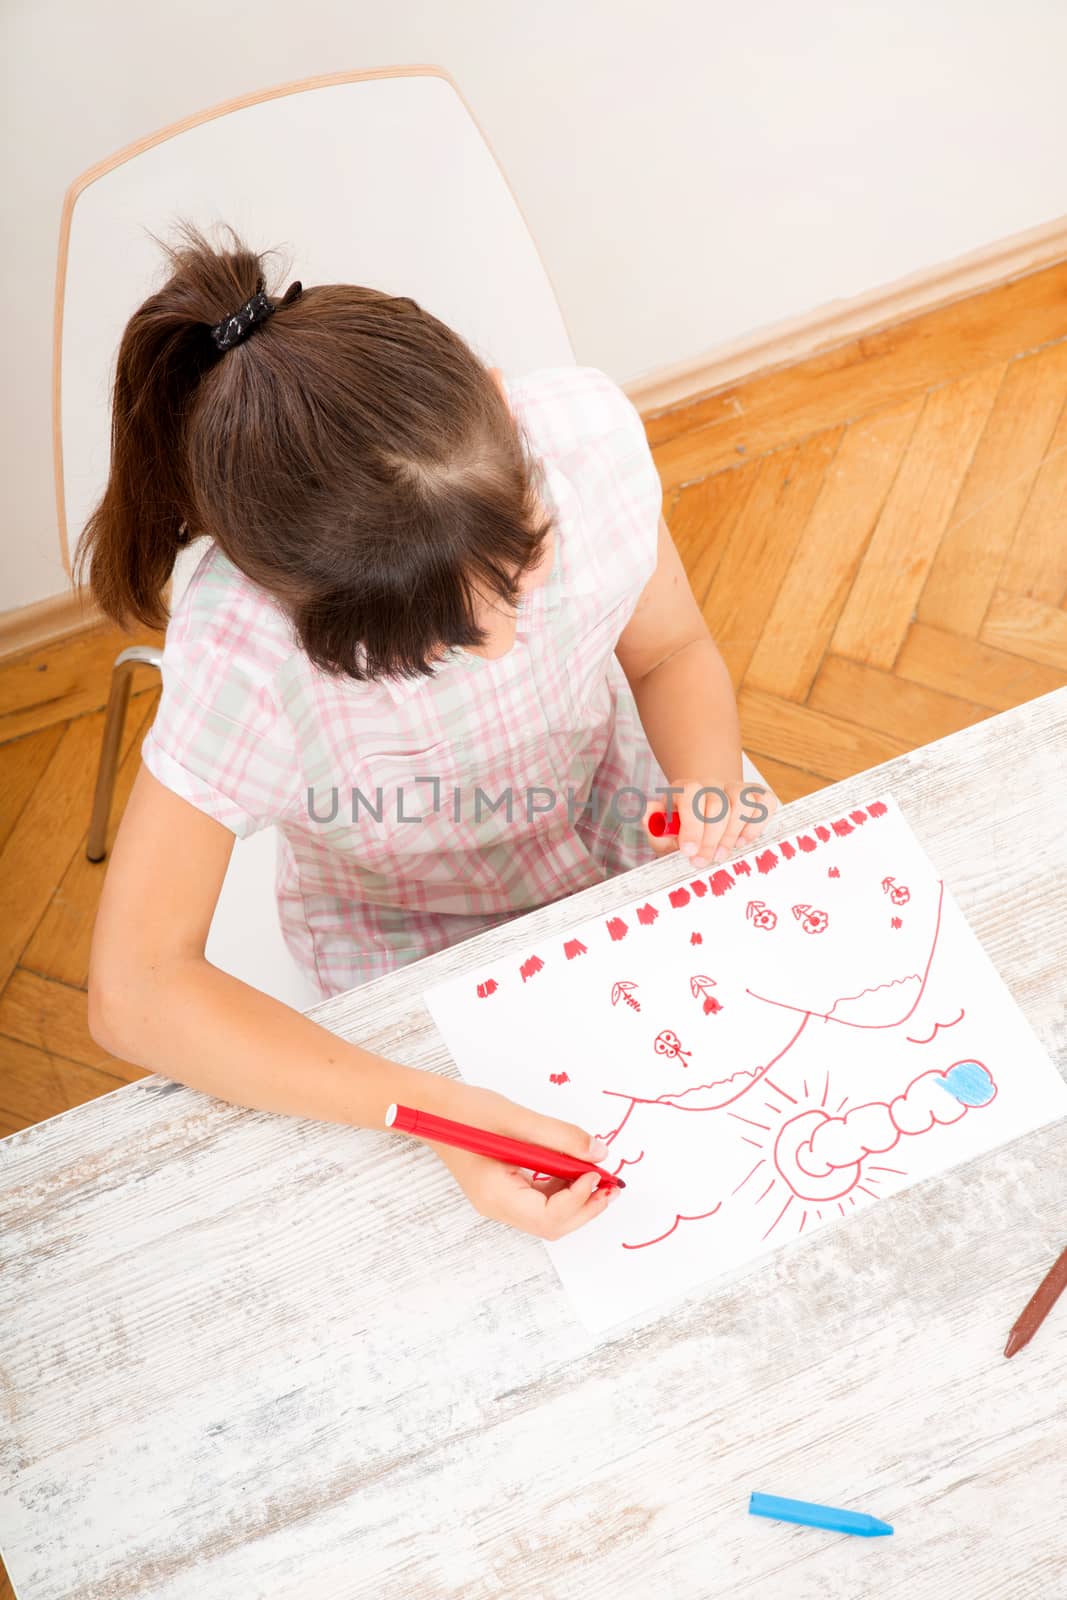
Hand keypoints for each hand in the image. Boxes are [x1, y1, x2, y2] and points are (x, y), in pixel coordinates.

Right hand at [426, 1085, 618, 1239]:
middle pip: (551, 1224)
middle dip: (585, 1208)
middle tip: (612, 1185)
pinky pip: (539, 1200)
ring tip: (600, 1177)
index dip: (578, 1199)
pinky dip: (562, 1189)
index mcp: (496, 1195)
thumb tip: (599, 1153)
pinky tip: (576, 1171)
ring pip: (547, 1216)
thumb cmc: (464, 1111)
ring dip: (577, 1201)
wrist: (429, 1107)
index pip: (547, 1217)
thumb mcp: (516, 1119)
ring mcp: (499, 1201)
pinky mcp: (502, 1190)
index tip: (597, 1173)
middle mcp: (497, 1206)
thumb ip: (560, 1137)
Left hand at [647, 777, 777, 868]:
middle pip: (717, 803)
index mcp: (684, 789)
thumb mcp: (664, 832)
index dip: (691, 824)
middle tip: (704, 861)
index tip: (688, 852)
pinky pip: (764, 803)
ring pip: (741, 802)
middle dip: (711, 838)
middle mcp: (711, 783)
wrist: (706, 816)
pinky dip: (756, 824)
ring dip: (732, 833)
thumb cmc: (684, 829)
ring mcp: (736, 787)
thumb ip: (654, 827)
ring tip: (722, 854)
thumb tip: (648, 818)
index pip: (690, 795)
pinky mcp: (757, 795)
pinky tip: (743, 841)